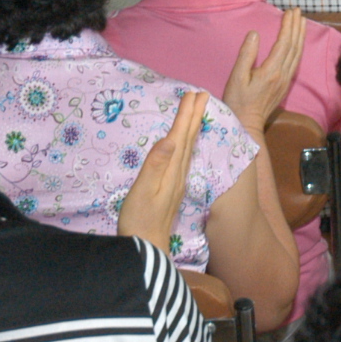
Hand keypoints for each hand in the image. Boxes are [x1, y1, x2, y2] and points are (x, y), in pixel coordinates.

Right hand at [118, 90, 206, 252]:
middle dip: (194, 115)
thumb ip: (156, 164)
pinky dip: (185, 143)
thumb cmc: (140, 220)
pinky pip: (183, 157)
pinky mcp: (172, 189)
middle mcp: (178, 173)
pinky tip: (184, 144)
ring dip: (192, 127)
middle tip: (201, 94)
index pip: (181, 136)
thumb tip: (170, 138)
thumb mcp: (143, 191)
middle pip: (188, 139)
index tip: (193, 94)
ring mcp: (177, 181)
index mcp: (172, 170)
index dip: (186, 115)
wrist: (147, 248)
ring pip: (187, 147)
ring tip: (196, 111)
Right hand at [222, 11, 304, 130]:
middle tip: (297, 10)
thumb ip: (246, 54)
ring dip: (300, 36)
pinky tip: (298, 42)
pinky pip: (296, 61)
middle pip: (293, 46)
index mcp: (271, 70)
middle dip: (296, 27)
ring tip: (302, 21)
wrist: (247, 124)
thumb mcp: (236, 77)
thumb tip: (255, 34)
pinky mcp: (285, 84)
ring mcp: (286, 80)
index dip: (287, 26)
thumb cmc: (238, 101)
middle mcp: (282, 74)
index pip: (283, 43)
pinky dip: (298, 48)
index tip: (289, 12)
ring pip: (297, 54)